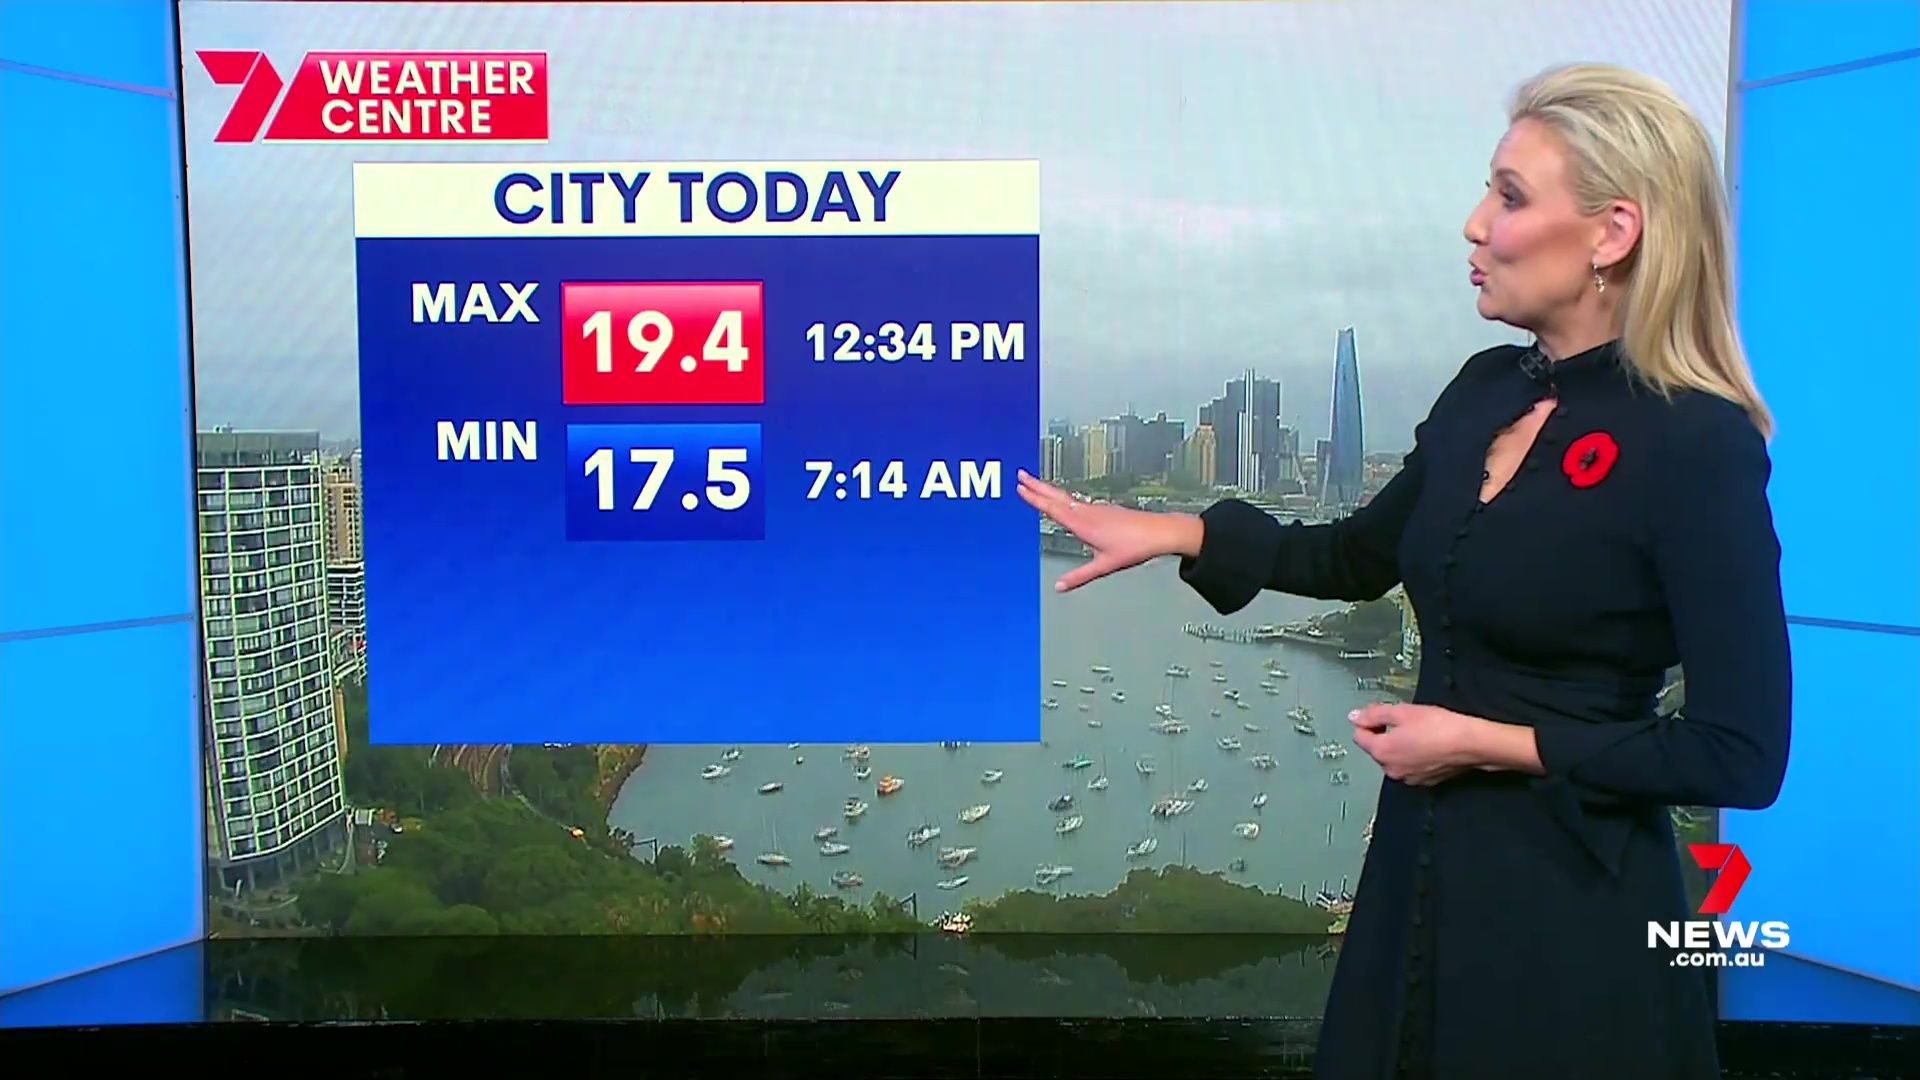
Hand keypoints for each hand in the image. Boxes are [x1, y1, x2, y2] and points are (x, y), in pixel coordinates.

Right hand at [1016, 470, 1200, 591]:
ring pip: (1066, 497)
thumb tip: (1060, 586)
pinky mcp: (1104, 510)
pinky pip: (1077, 502)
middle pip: (1056, 496)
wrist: (1159, 532)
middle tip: (1021, 474)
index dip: (1035, 498)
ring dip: (1049, 490)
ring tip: (1036, 485)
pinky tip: (1065, 503)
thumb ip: (1080, 576)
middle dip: (1037, 485)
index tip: (1020, 487)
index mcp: (1083, 524)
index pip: (1053, 508)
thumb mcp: (1104, 566)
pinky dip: (1064, 498)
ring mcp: (1096, 509)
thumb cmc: (1134, 547)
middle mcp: (1087, 513)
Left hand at [1348, 703, 1476, 785]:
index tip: (1380, 713)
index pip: (1359, 736)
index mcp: (1382, 752)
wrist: (1471, 744)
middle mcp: (1391, 770)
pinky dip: (1414, 756)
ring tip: (1419, 732)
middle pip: (1376, 749)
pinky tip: (1428, 744)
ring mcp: (1408, 778)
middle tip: (1404, 720)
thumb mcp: (1402, 711)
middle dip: (1384, 734)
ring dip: (1400, 746)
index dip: (1367, 721)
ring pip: (1394, 758)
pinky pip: (1410, 766)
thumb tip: (1354, 717)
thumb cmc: (1439, 726)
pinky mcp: (1424, 781)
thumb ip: (1374, 714)